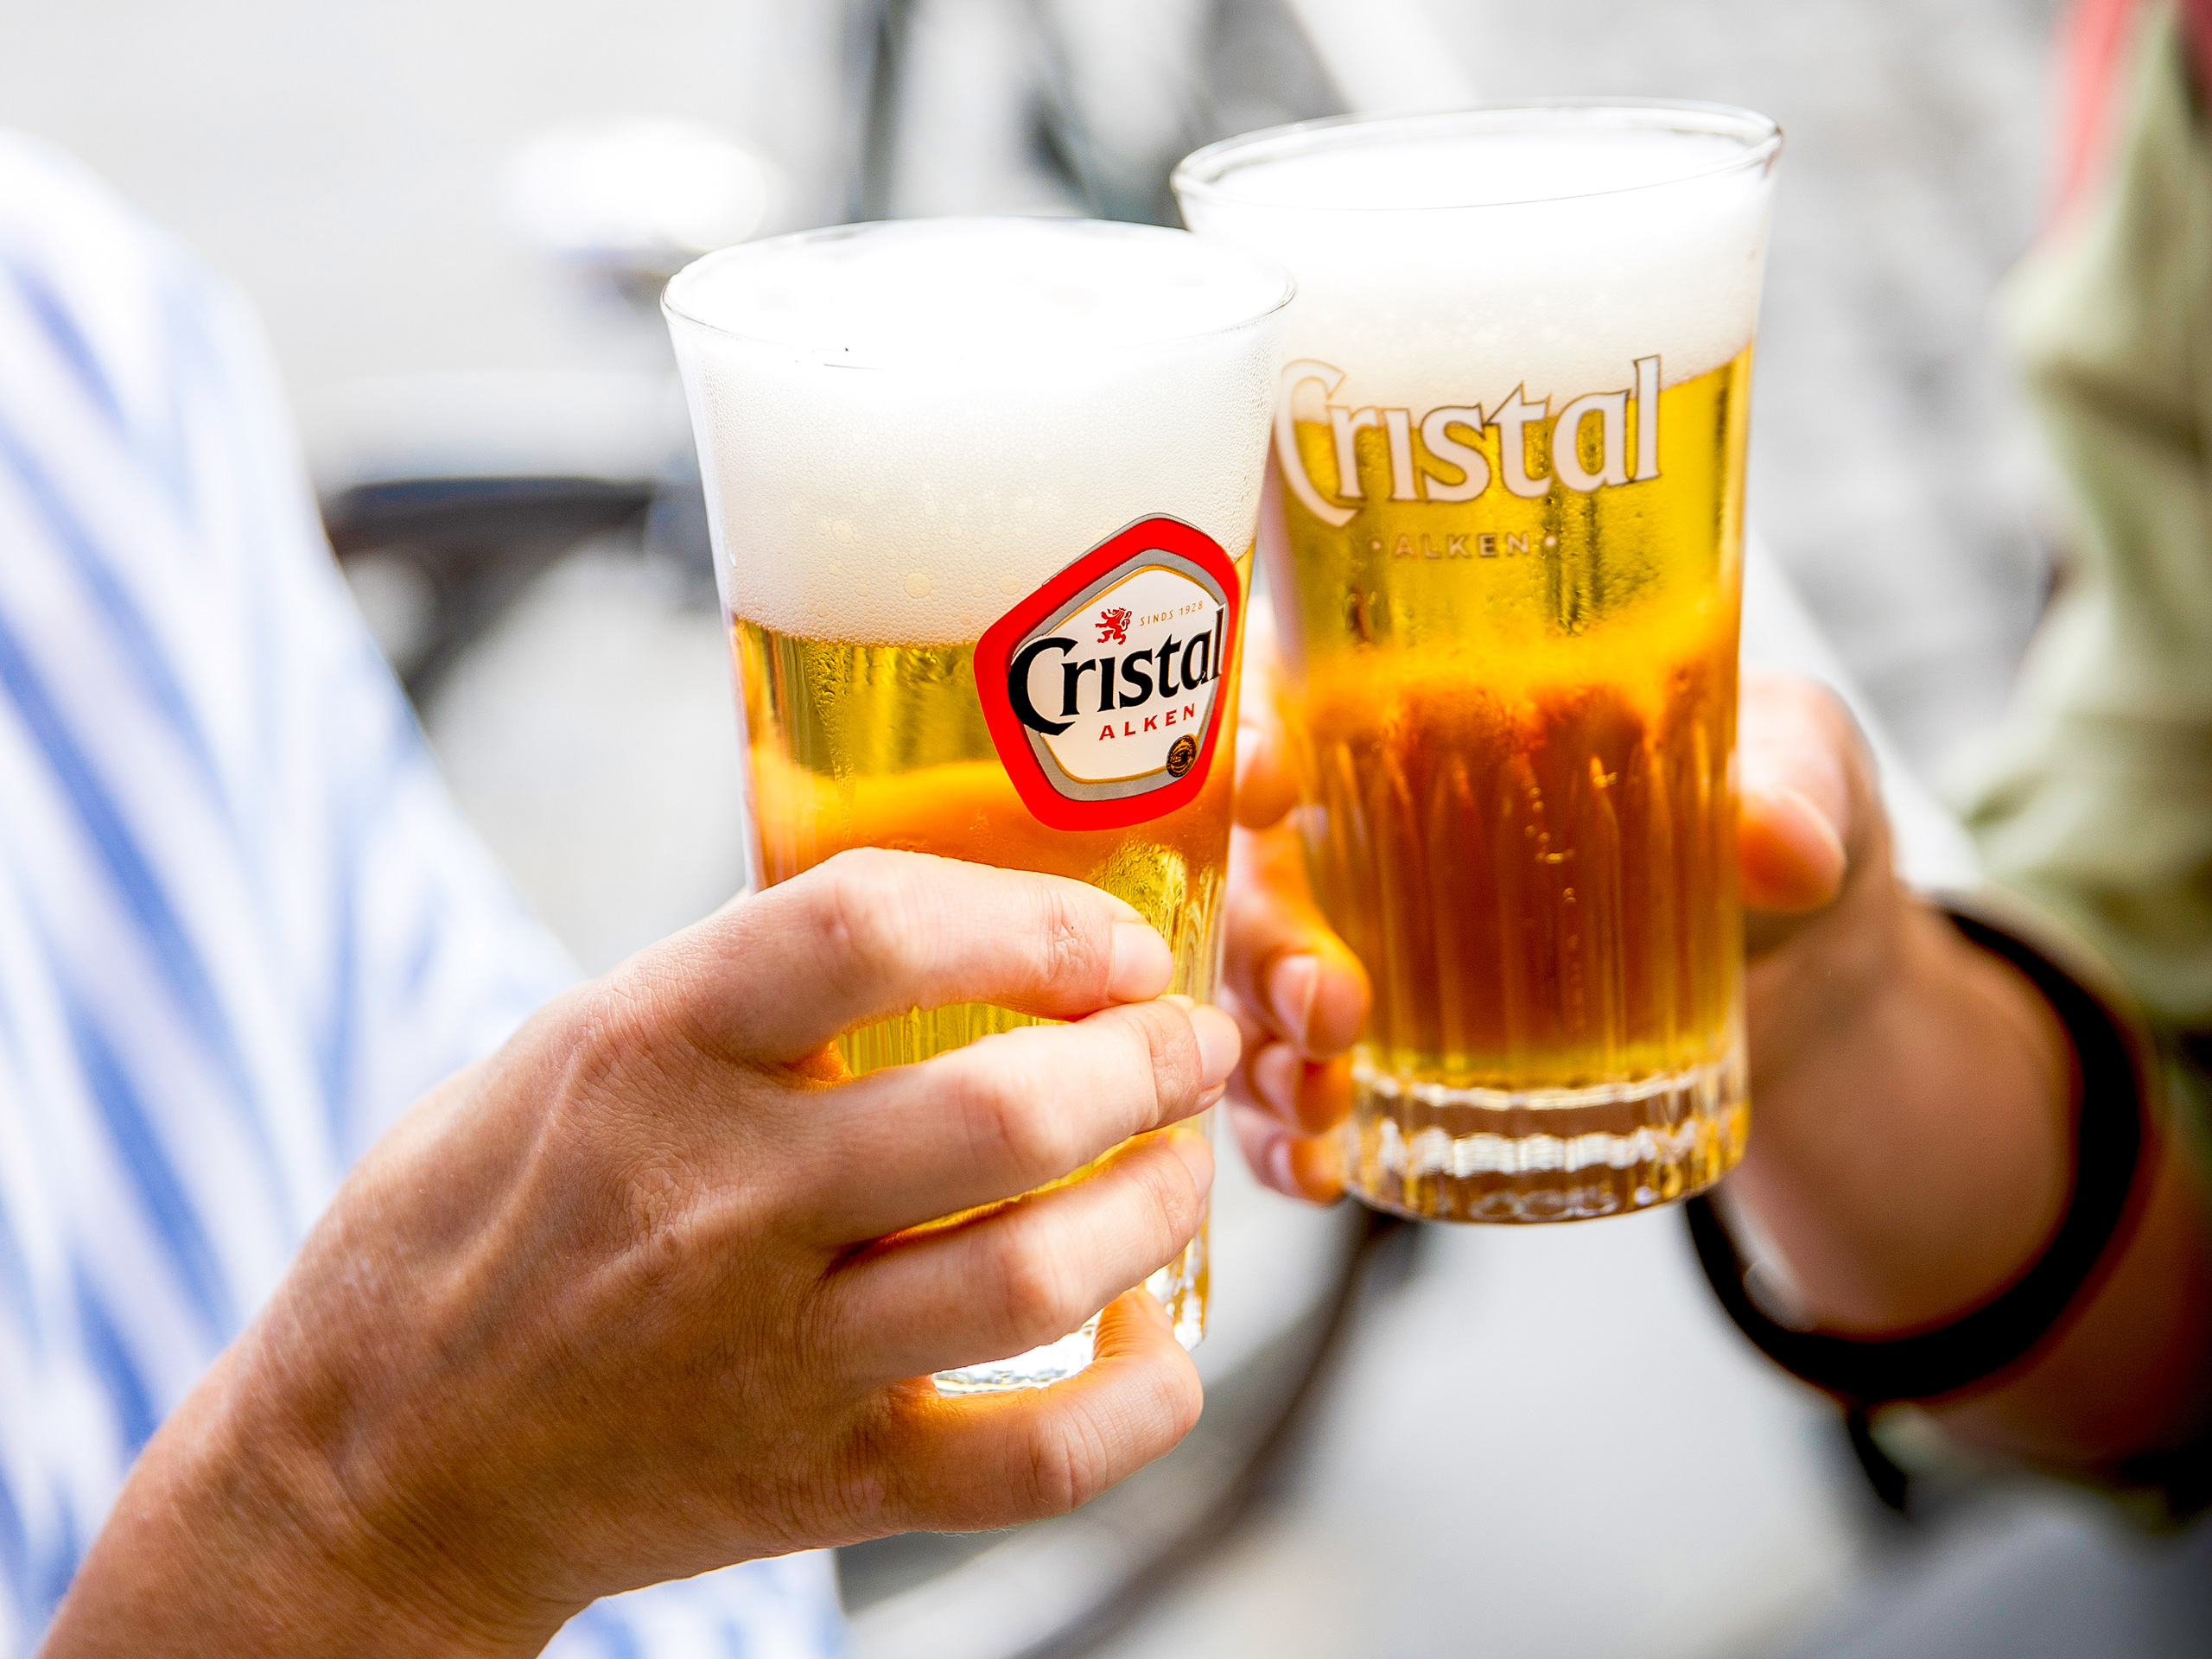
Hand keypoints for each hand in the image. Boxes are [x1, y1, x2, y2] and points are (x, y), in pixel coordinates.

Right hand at [46, 850, 1237, 1656]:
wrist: (372, 1467)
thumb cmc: (471, 1224)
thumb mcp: (568, 1047)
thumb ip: (740, 989)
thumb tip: (949, 920)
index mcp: (649, 1053)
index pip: (871, 928)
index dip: (1032, 915)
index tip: (1109, 935)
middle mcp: (717, 1200)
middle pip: (1000, 1111)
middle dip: (1144, 1060)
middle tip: (1190, 1040)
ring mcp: (771, 1355)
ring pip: (1034, 1274)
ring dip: (1156, 1207)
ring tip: (1185, 1165)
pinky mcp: (815, 1488)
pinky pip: (1027, 1467)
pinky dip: (1135, 1412)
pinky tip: (1168, 1355)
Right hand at [1224, 656, 2066, 1291]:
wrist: (1797, 958)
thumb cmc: (1772, 805)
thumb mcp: (1802, 769)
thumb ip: (1792, 787)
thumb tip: (1781, 843)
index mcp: (1430, 708)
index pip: (1290, 691)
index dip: (1243, 732)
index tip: (1265, 785)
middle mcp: (1364, 824)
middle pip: (1252, 870)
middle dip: (1264, 942)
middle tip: (1335, 1007)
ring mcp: (1362, 946)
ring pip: (1249, 993)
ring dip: (1263, 1052)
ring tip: (1325, 1103)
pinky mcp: (1386, 1055)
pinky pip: (1296, 1091)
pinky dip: (1289, 1137)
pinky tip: (1323, 1169)